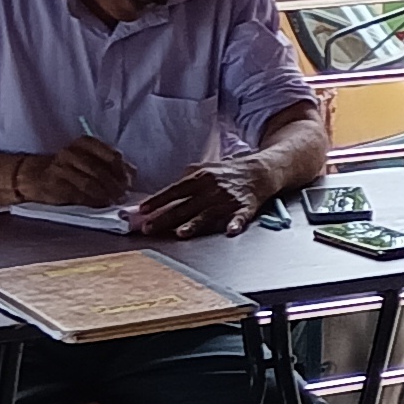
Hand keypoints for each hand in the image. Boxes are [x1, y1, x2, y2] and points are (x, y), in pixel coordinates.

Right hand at [17, 135, 134, 207]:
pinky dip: (91, 201)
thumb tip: (132, 173)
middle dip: (115, 185)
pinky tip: (99, 204)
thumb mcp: (88, 158)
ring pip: (90, 183)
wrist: (33, 175)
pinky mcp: (54, 183)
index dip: (123, 171)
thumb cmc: (67, 167)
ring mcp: (61, 167)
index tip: (129, 182)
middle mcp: (72, 152)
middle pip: (101, 170)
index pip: (111, 155)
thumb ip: (109, 163)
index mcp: (85, 142)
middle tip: (122, 196)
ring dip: (105, 195)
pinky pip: (77, 194)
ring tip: (113, 201)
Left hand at [128, 155, 273, 238]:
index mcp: (200, 178)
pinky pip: (240, 217)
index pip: (174, 190)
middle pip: (185, 206)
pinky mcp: (245, 207)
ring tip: (181, 233)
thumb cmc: (228, 173)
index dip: (158, 200)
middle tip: (148, 228)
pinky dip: (236, 224)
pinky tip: (230, 230)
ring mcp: (228, 199)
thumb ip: (185, 180)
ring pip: (207, 214)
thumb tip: (162, 195)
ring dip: (194, 224)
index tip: (142, 210)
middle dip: (165, 218)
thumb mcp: (204, 169)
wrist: (260, 170)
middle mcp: (212, 189)